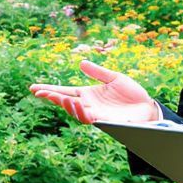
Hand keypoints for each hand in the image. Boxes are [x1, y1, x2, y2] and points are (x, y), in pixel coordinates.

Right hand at [30, 60, 158, 123]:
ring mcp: (96, 114)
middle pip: (65, 102)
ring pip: (75, 112)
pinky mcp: (104, 120)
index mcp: (88, 94)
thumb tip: (80, 62)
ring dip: (65, 105)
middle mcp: (89, 105)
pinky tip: (75, 103)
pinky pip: (89, 118)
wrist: (148, 107)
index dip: (49, 90)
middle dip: (51, 98)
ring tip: (59, 96)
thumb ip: (97, 72)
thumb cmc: (132, 95)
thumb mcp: (114, 78)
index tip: (33, 88)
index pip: (65, 91)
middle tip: (38, 92)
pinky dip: (80, 112)